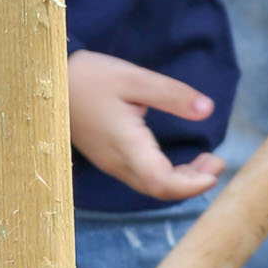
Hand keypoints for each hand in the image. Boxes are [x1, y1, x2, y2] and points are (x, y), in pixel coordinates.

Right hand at [67, 50, 223, 202]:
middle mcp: (117, 162)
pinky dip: (167, 175)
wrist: (49, 83)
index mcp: (125, 144)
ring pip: (151, 186)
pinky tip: (180, 161)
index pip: (162, 182)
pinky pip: (142, 178)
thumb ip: (172, 95)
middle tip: (218, 162)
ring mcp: (111, 163)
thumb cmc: (89, 77)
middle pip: (159, 190)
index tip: (215, 171)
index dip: (191, 185)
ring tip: (207, 161)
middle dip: (193, 183)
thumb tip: (207, 110)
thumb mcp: (134, 78)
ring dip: (182, 180)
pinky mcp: (109, 159)